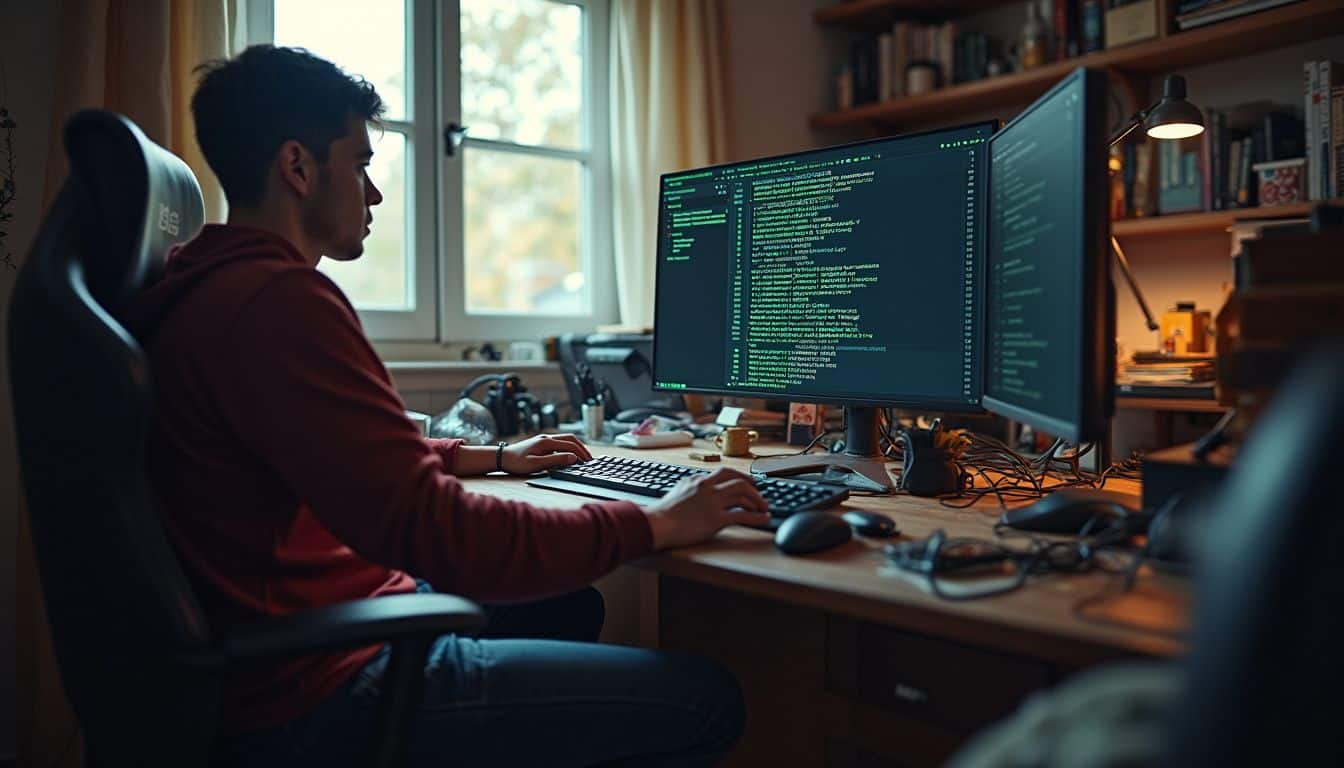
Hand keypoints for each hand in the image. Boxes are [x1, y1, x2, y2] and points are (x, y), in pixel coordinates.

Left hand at [500, 433, 591, 474]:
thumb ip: (555, 461)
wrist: (502, 458)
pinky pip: (560, 442)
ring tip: (583, 457)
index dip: (581, 454)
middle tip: (590, 459)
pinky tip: (570, 455)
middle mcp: (547, 438)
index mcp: (547, 442)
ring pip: (566, 439)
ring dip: (576, 447)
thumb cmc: (516, 463)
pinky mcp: (541, 443)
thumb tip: (573, 458)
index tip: (588, 463)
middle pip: (571, 439)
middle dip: (582, 448)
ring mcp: (544, 439)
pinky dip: (569, 447)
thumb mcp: (536, 464)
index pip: (570, 445)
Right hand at [644, 468, 770, 549]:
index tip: (747, 482)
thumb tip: (698, 491)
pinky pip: (742, 515)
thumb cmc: (663, 514)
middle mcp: (707, 487)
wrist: (657, 524)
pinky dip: (757, 517)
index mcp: (698, 480)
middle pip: (738, 480)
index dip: (740, 477)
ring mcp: (712, 502)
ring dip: (757, 500)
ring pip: (743, 494)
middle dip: (753, 486)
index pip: (724, 473)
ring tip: (764, 508)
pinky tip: (764, 519)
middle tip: (760, 494)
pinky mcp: (715, 519)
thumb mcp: (678, 492)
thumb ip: (691, 489)